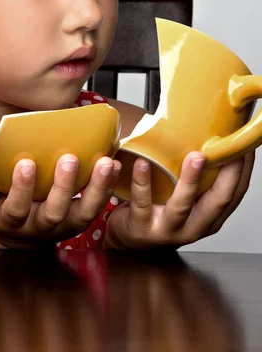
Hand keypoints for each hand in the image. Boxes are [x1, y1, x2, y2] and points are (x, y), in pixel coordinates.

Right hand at [0, 154, 120, 248]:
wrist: (18, 235)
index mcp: (11, 221)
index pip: (15, 209)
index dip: (21, 189)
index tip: (26, 163)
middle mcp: (39, 226)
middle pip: (54, 212)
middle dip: (63, 186)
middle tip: (68, 159)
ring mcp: (64, 225)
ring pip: (83, 212)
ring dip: (96, 188)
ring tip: (105, 163)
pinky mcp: (80, 219)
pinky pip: (97, 206)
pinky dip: (107, 187)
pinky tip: (114, 165)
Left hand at [104, 150, 254, 249]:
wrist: (127, 239)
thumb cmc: (159, 211)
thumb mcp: (185, 198)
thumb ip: (198, 178)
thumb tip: (208, 135)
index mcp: (208, 217)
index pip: (234, 194)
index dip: (243, 171)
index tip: (245, 147)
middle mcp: (193, 227)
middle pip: (217, 202)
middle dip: (227, 176)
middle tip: (230, 150)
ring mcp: (167, 229)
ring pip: (181, 205)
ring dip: (190, 180)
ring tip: (194, 157)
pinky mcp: (141, 227)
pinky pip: (141, 202)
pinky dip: (142, 181)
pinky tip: (141, 162)